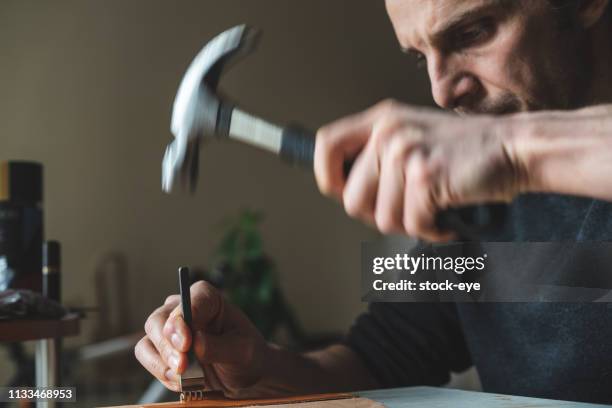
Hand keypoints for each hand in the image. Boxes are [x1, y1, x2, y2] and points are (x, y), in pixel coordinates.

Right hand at [135, 281, 269, 396]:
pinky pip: (147, 356)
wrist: (242, 375)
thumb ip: (219, 346)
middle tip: (182, 366)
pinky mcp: (161, 349)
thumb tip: (196, 342)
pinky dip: (160, 372)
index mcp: (208, 298)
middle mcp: (183, 308)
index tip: (186, 343)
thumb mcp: (242, 351)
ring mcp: (169, 328)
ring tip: (183, 379)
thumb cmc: (246, 355)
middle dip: (167, 346)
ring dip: (162, 362)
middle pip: (159, 319)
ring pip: (149, 339)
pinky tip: (180, 382)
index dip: (182, 319)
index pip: (189, 300)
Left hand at [314, 100, 525, 240]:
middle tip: (407, 210)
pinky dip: (431, 231)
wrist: (514, 148)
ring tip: (431, 209)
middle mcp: (388, 133)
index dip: (327, 176)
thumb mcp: (413, 136)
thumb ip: (378, 155)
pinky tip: (445, 217)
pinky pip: (411, 225)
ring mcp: (406, 153)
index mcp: (381, 120)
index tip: (341, 192)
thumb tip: (345, 193)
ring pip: (382, 218)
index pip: (326, 145)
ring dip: (409, 225)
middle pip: (352, 199)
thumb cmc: (464, 152)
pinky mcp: (426, 176)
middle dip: (379, 216)